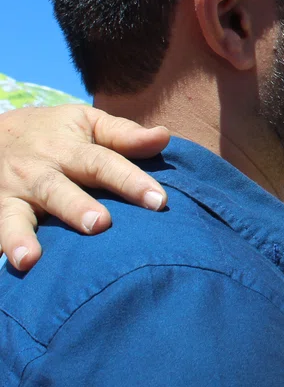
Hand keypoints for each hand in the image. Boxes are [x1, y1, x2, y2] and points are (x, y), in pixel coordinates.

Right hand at [0, 105, 168, 269]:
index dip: (130, 181)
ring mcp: (13, 194)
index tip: (159, 201)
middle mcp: (39, 171)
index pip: (103, 164)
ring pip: (16, 215)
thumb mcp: (87, 122)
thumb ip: (124, 134)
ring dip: (21, 236)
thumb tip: (163, 137)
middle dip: (77, 208)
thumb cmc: (54, 132)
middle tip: (100, 224)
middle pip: (58, 190)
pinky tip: (12, 264)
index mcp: (69, 149)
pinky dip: (2, 244)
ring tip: (30, 258)